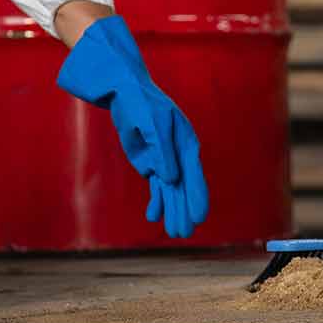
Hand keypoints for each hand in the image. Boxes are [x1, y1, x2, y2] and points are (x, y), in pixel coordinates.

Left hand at [57, 15, 207, 237]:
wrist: (123, 90)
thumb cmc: (140, 102)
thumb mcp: (152, 124)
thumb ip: (162, 153)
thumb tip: (170, 180)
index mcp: (185, 141)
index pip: (193, 173)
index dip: (197, 195)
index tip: (199, 216)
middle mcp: (177, 153)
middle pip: (183, 186)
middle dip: (184, 209)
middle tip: (184, 232)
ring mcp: (163, 158)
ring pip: (170, 189)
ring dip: (171, 209)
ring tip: (175, 232)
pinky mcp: (149, 161)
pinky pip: (155, 185)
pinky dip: (155, 200)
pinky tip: (153, 215)